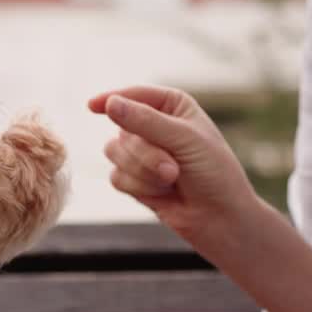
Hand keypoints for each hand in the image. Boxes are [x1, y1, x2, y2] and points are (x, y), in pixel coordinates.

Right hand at [87, 86, 262, 247]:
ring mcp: (141, 153)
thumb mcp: (184, 139)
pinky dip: (138, 187)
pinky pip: (116, 177)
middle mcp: (153, 125)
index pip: (134, 96)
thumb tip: (110, 104)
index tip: (93, 106)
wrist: (219, 216)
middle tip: (172, 170)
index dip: (113, 100)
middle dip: (145, 154)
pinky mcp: (133, 178)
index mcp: (171, 105)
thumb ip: (145, 121)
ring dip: (142, 171)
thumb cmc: (213, 172)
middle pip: (122, 130)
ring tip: (171, 180)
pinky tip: (161, 193)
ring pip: (114, 153)